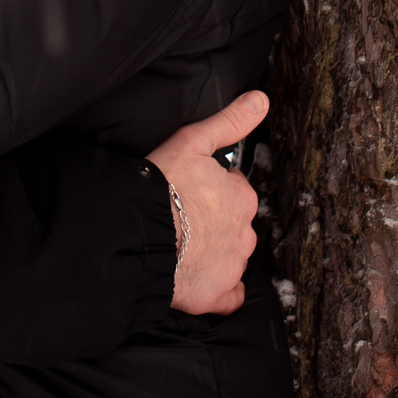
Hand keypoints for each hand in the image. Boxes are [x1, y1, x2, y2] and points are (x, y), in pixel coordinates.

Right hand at [149, 90, 267, 315]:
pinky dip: (217, 290)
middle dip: (212, 221)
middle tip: (181, 218)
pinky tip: (197, 279)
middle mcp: (245, 233)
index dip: (209, 189)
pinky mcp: (216, 296)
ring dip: (212, 252)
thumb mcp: (193, 142)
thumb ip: (229, 122)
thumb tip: (261, 100)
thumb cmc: (160, 186)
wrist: (136, 235)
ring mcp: (231, 267)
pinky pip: (227, 297)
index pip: (233, 190)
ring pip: (229, 257)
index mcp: (242, 197)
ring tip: (180, 246)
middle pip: (232, 224)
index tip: (188, 190)